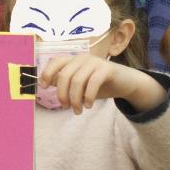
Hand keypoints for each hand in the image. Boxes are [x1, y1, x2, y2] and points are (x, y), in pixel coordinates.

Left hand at [39, 55, 165, 114]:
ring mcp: (95, 62)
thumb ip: (65, 82)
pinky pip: (93, 82)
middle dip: (62, 94)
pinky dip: (88, 96)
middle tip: (66, 107)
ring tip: (78, 110)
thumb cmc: (99, 84)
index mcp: (74, 60)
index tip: (43, 88)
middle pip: (64, 75)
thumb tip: (45, 84)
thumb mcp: (80, 84)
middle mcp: (82, 58)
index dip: (47, 73)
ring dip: (75, 99)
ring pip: (77, 81)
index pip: (56, 61)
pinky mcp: (107, 69)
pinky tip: (89, 105)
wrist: (126, 82)